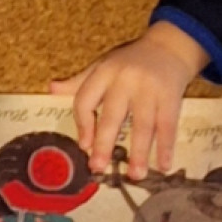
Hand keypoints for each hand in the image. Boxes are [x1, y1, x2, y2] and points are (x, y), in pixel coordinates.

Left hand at [50, 21, 209, 177]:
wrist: (169, 46)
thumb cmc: (130, 61)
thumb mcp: (103, 65)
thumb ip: (79, 82)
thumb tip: (51, 89)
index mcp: (104, 72)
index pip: (85, 100)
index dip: (83, 124)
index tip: (84, 146)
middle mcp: (125, 80)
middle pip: (112, 115)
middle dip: (104, 143)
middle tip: (98, 167)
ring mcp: (149, 89)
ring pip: (142, 125)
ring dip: (140, 153)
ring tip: (135, 175)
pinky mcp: (171, 96)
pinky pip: (167, 125)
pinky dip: (166, 147)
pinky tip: (163, 165)